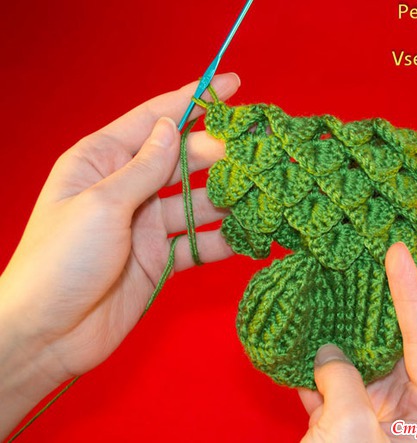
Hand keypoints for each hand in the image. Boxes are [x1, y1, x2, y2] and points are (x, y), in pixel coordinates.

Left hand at [0, 73, 239, 437]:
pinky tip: (249, 237)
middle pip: (183, 160)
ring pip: (196, 202)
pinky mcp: (160, 258)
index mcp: (103, 161)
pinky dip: (222, 241)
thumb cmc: (61, 260)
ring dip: (228, 200)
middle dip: (219, 153)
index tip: (233, 84)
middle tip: (256, 152)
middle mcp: (128, 187)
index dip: (194, 99)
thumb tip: (172, 126)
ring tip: (263, 194)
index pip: (155, 119)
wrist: (50, 334)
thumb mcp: (101, 205)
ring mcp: (146, 224)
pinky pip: (198, 243)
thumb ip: (143, 168)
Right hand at [299, 231, 416, 441]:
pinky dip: (320, 347)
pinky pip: (333, 372)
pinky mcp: (342, 415)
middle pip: (404, 333)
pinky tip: (312, 316)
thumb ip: (342, 382)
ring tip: (358, 265)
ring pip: (364, 347)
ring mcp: (373, 407)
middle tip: (411, 238)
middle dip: (407, 284)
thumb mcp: (354, 431)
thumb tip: (326, 351)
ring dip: (355, 310)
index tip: (399, 249)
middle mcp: (406, 404)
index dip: (412, 291)